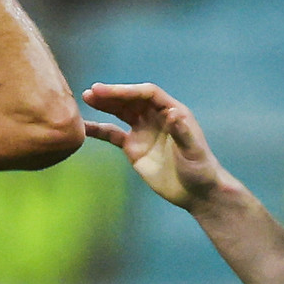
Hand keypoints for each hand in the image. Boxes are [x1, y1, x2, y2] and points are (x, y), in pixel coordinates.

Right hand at [83, 82, 233, 212]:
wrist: (195, 191)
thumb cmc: (200, 169)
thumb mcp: (193, 151)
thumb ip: (182, 132)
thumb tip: (172, 113)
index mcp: (171, 111)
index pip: (147, 94)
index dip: (128, 91)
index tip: (109, 91)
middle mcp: (155, 117)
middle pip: (131, 100)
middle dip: (112, 94)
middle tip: (91, 92)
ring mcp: (143, 131)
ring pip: (120, 112)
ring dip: (104, 104)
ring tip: (86, 98)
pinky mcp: (133, 147)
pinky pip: (112, 134)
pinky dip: (98, 129)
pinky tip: (83, 126)